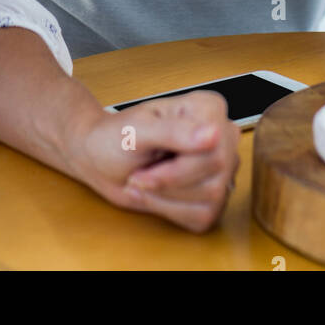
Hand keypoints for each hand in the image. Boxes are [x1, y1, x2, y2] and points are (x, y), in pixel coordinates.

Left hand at [72, 91, 240, 233]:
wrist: (102, 160)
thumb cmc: (115, 138)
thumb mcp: (137, 132)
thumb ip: (174, 132)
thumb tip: (213, 134)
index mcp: (207, 108)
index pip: (213, 149)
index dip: (178, 169)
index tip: (146, 170)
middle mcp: (222, 137)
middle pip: (214, 174)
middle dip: (168, 184)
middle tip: (138, 178)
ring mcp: (221, 168)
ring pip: (211, 198)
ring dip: (166, 199)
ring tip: (143, 183)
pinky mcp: (213, 196)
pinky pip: (204, 216)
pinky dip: (172, 212)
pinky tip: (155, 195)